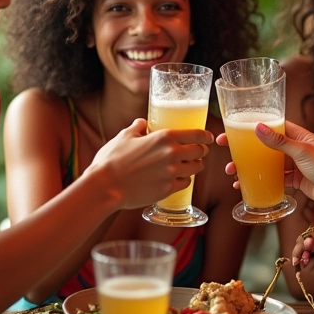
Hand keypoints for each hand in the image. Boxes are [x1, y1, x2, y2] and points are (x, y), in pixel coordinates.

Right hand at [89, 119, 212, 208]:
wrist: (105, 186)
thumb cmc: (112, 159)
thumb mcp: (124, 136)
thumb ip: (137, 127)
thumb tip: (142, 123)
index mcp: (165, 137)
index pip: (197, 135)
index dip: (205, 136)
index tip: (208, 137)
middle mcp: (172, 154)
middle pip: (200, 152)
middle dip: (201, 151)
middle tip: (197, 151)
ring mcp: (171, 173)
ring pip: (196, 169)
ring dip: (194, 166)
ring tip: (188, 165)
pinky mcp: (167, 189)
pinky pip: (185, 184)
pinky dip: (183, 180)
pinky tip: (177, 178)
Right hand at [219, 121, 313, 206]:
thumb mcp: (302, 152)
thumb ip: (280, 141)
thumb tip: (258, 127)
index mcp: (300, 135)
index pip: (274, 125)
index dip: (254, 125)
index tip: (236, 126)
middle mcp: (297, 148)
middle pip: (266, 144)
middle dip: (246, 147)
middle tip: (225, 148)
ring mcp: (295, 164)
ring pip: (267, 163)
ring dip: (250, 166)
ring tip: (232, 172)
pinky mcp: (295, 180)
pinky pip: (274, 178)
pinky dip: (260, 180)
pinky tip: (246, 184)